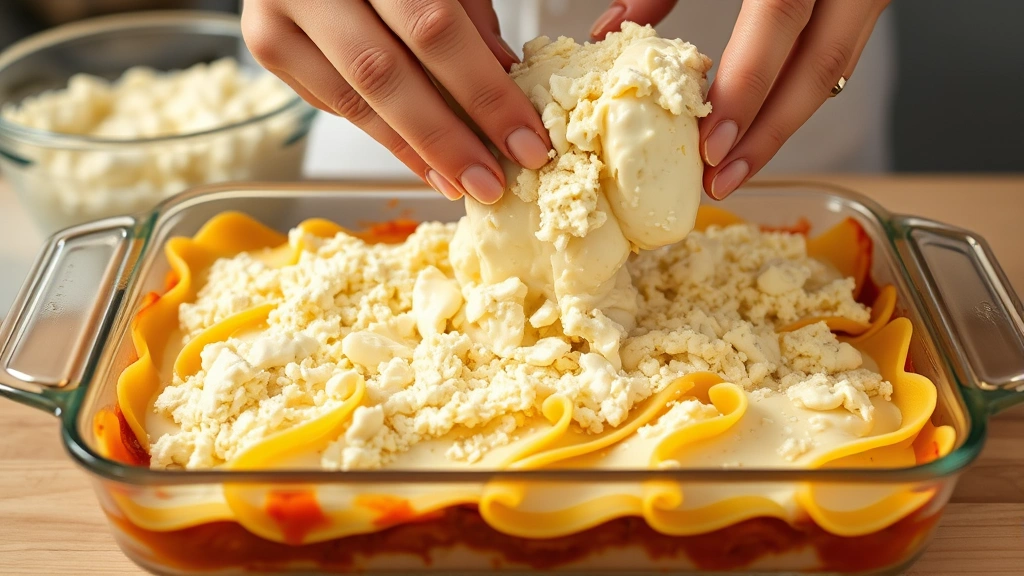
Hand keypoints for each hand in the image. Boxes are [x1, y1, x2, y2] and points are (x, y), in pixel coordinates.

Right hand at [242, 0, 551, 203]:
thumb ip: (466, 14)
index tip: (525, 141)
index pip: (434, 30)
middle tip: (490, 181)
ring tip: (460, 181)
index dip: (484, 93)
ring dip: (416, 152)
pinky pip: (335, 104)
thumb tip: (505, 80)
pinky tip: (423, 160)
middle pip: (386, 75)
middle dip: (447, 139)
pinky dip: (386, 137)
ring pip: (356, 100)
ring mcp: (280, 14)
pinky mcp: (269, 45)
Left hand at [592, 0, 890, 199]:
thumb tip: (609, 31)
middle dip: (771, 132)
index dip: (747, 87)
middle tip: (722, 180)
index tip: (711, 142)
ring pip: (837, 66)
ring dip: (786, 123)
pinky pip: (840, 50)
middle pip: (822, 64)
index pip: (779, 20)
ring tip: (737, 167)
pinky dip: (799, 90)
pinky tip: (763, 123)